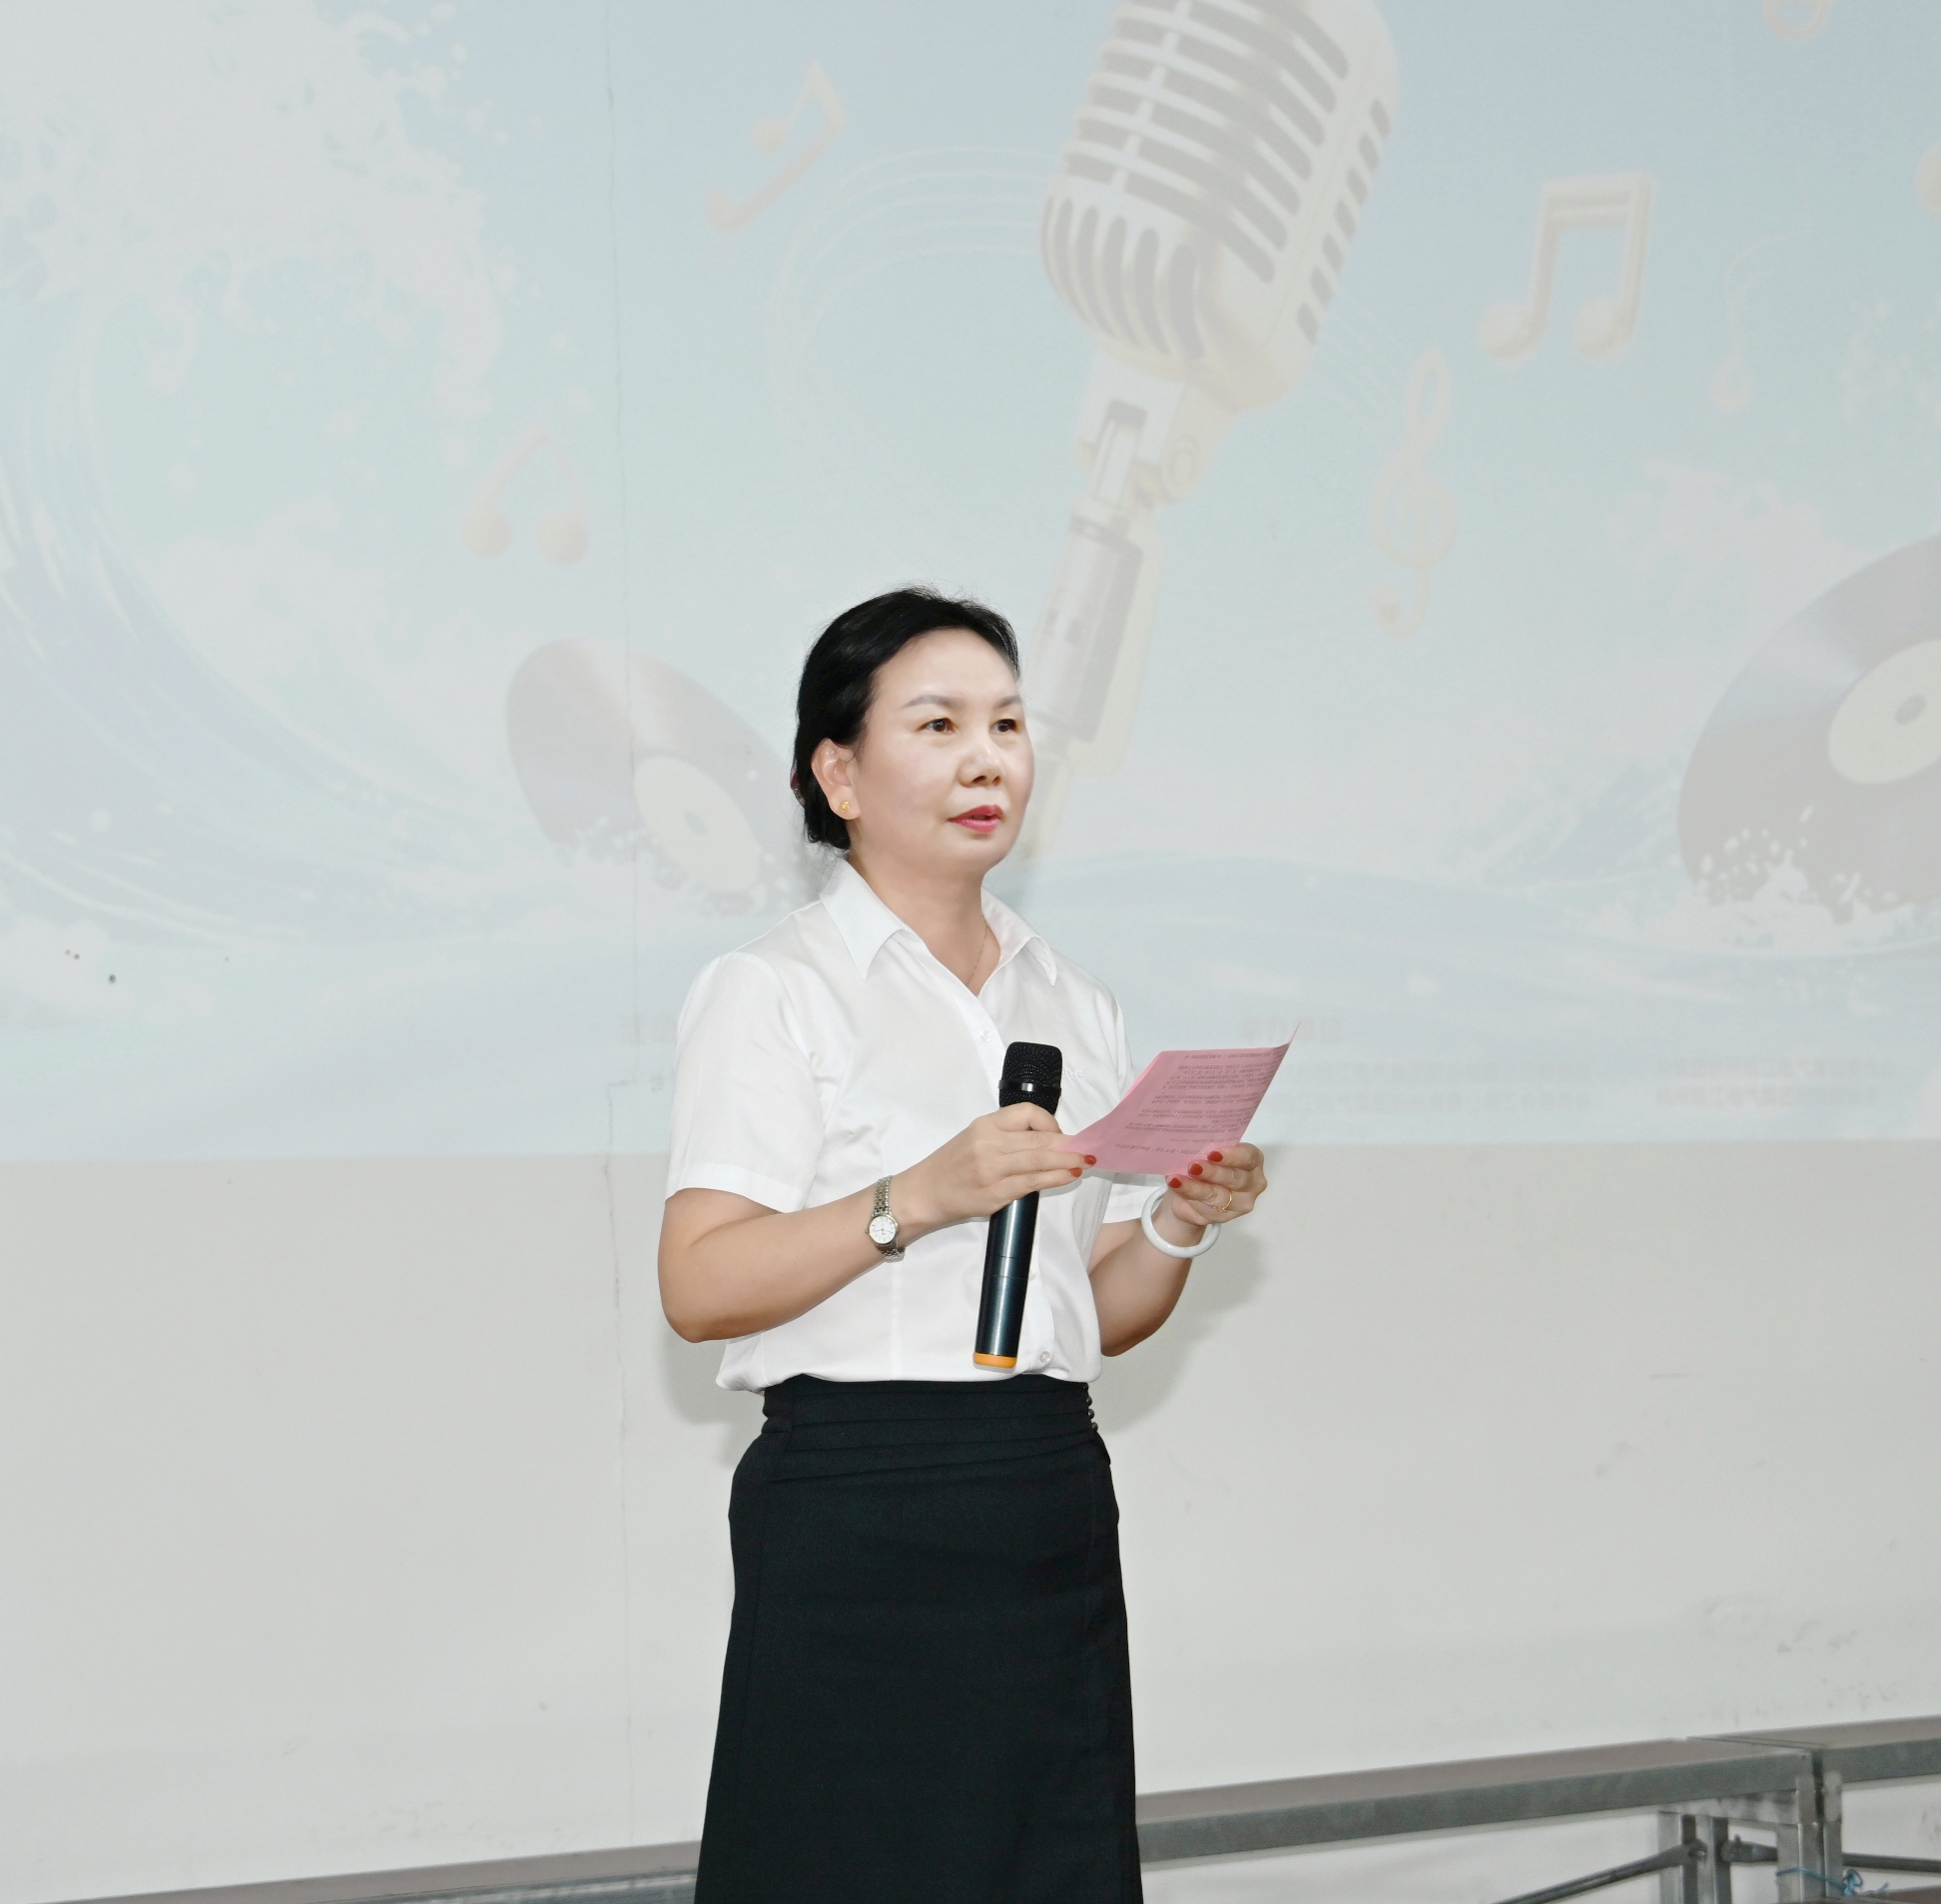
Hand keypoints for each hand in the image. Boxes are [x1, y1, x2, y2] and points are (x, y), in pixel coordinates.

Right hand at [897, 1103, 1091, 1233]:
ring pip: (1040, 1163)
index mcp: (985, 1125)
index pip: (1027, 1113)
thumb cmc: (953, 1163)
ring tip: (1085, 1162)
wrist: (925, 1192)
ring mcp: (992, 1171)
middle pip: (1039, 1140)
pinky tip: (1067, 1176)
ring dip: (1068, 1162)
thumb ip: (1008, 1136)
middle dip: (1069, 1145)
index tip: (1059, 1134)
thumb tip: (1050, 1139)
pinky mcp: (996, 1195)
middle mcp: (989, 1145)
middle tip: (1088, 1149)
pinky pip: (1033, 1184)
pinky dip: (1055, 1179)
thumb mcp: (976, 1137)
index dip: (1050, 1122)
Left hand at [1160, 1143, 1266, 1234]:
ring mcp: (1241, 1203)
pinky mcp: (1225, 1217)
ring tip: (1177, 1179)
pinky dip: (1190, 1197)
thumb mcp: (1206, 1151)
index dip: (1232, 1156)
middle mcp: (1253, 1182)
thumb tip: (1191, 1143)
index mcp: (1252, 1160)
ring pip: (1220, 1196)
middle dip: (1213, 1173)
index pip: (1248, 1157)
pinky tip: (1177, 1187)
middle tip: (1193, 1167)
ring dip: (1196, 1188)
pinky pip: (1207, 1209)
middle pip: (1235, 1179)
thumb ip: (1205, 1147)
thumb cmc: (1204, 1161)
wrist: (1189, 1189)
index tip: (1213, 1154)